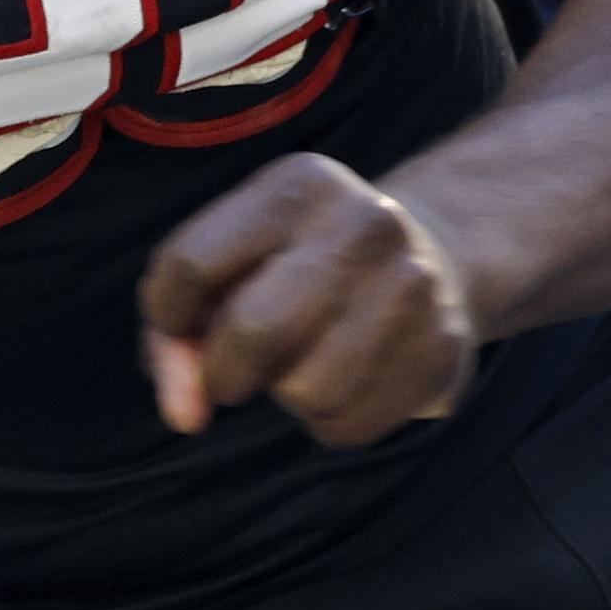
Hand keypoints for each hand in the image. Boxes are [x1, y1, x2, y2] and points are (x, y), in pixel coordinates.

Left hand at [137, 153, 480, 449]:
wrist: (435, 262)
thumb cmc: (297, 270)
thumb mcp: (230, 264)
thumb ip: (177, 332)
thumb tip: (184, 414)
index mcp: (300, 185)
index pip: (190, 264)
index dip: (168, 315)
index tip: (181, 324)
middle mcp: (365, 222)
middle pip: (250, 330)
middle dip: (222, 370)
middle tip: (234, 369)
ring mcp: (413, 285)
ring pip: (302, 390)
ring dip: (284, 394)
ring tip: (305, 361)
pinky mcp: (442, 350)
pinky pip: (347, 425)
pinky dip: (329, 420)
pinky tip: (349, 380)